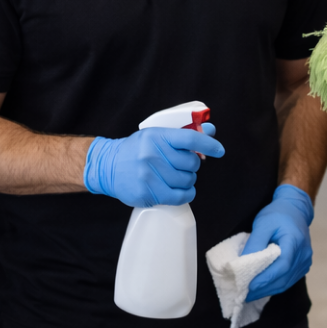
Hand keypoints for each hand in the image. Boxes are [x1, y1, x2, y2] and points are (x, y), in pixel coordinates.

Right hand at [83, 123, 223, 206]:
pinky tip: (180, 190)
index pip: (190, 138)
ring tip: (175, 176)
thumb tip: (210, 130)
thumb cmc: (136, 150)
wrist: (108, 166)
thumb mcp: (157, 135)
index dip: (208, 144)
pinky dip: (186, 194)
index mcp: (157, 136)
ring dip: (187, 180)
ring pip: (187, 180)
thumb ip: (183, 134)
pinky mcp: (147, 193)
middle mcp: (152, 154)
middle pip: (191, 163)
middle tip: (182, 165)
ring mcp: (149, 175)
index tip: (219, 150)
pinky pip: (180, 196)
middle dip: (192, 165)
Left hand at [244, 185, 313, 299]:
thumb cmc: (277, 214)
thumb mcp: (263, 223)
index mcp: (295, 241)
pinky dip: (274, 286)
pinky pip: (288, 280)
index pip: (282, 265)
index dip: (266, 278)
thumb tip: (243, 264)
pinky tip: (262, 288)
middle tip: (243, 295)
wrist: (295, 209)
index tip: (249, 286)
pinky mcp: (303, 266)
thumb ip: (255, 243)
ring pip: (286, 283)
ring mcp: (305, 262)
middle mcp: (304, 254)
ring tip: (249, 294)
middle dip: (263, 288)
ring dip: (267, 290)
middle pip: (284, 278)